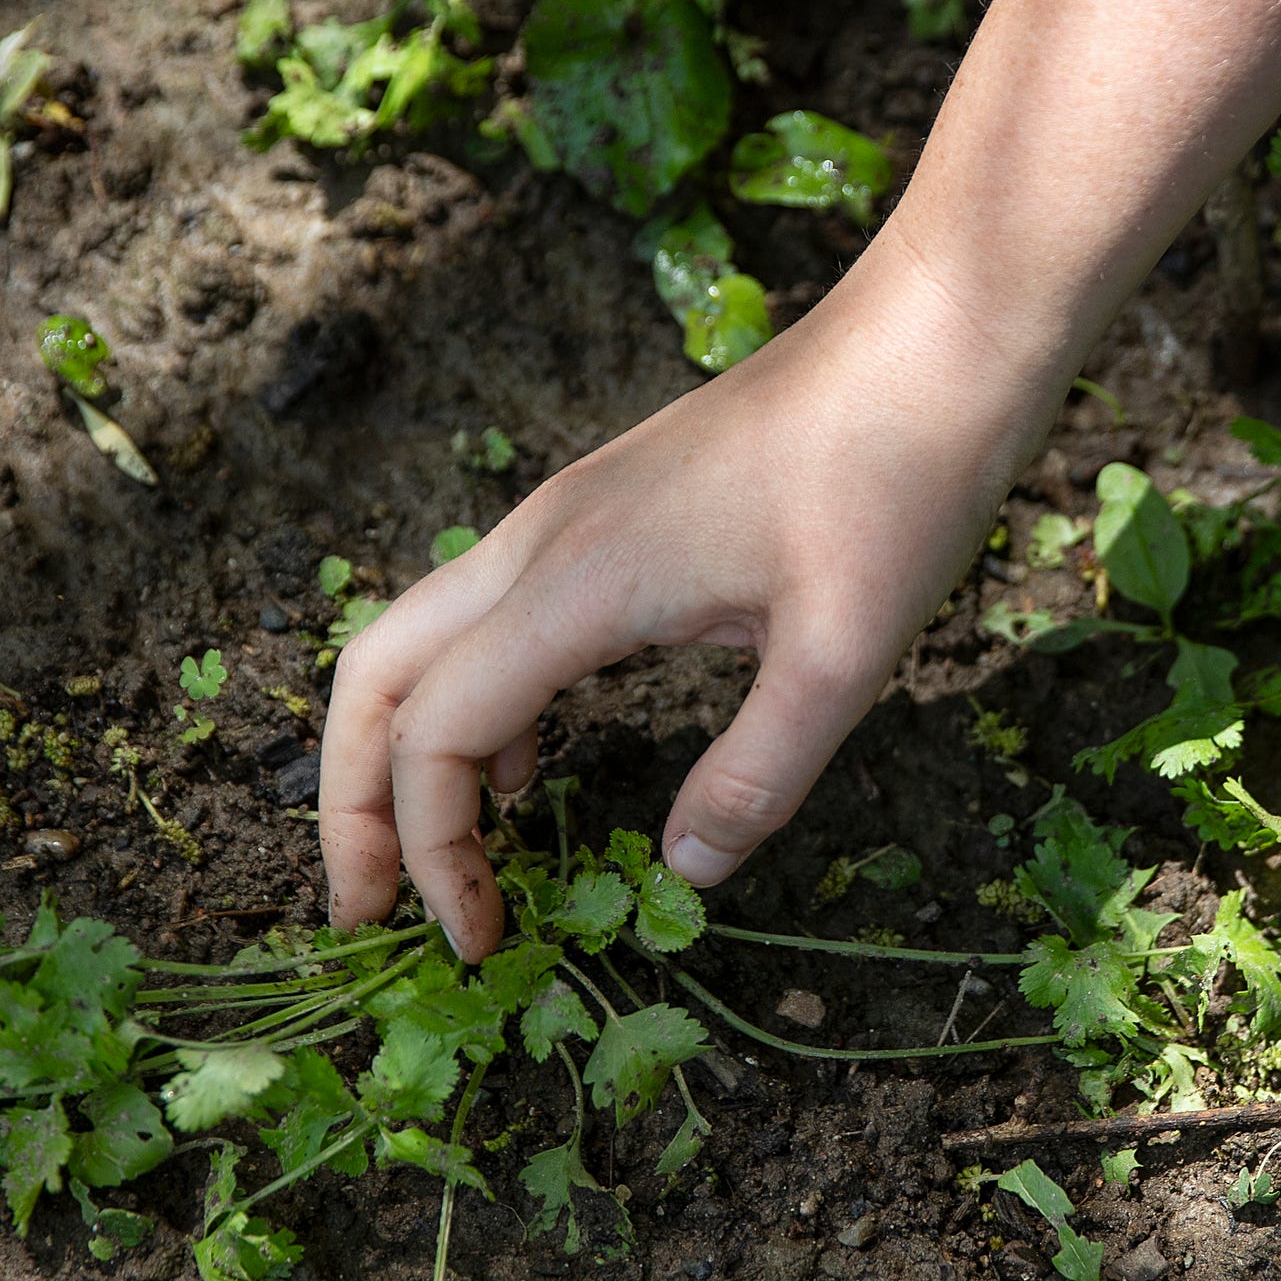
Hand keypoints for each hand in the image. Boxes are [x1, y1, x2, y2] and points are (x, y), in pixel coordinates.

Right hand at [319, 238, 1069, 959]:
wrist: (928, 340)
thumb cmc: (896, 480)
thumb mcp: (847, 655)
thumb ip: (758, 773)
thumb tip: (685, 873)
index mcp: (579, 581)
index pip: (437, 733)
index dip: (435, 850)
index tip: (482, 941)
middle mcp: (542, 542)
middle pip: (375, 674)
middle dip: (352, 800)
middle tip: (370, 910)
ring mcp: (567, 519)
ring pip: (421, 638)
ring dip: (402, 749)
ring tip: (441, 858)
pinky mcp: (606, 513)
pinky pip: (492, 618)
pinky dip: (474, 703)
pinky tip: (532, 767)